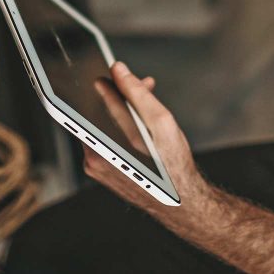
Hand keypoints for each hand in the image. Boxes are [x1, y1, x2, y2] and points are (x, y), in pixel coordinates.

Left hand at [83, 61, 209, 216]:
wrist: (179, 203)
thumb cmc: (173, 165)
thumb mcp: (160, 121)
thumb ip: (136, 93)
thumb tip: (118, 70)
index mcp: (104, 145)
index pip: (94, 101)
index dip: (109, 82)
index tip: (118, 70)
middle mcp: (94, 157)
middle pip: (99, 112)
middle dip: (121, 94)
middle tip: (144, 84)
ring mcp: (95, 166)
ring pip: (103, 124)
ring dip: (122, 109)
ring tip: (146, 100)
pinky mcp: (100, 170)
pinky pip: (105, 138)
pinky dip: (121, 126)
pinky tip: (140, 122)